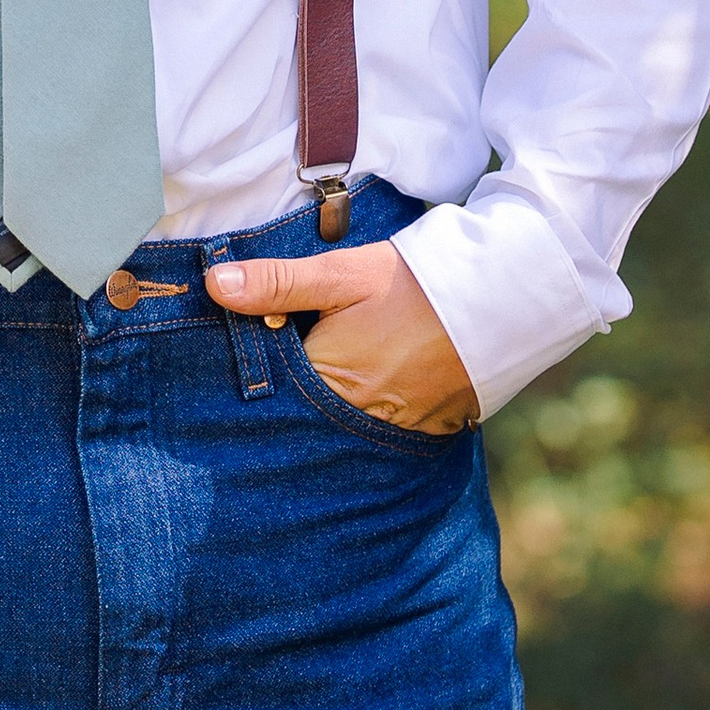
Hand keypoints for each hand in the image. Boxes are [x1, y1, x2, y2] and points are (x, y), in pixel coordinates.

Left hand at [206, 240, 477, 435]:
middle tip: (276, 359)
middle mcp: (355, 421)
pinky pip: (368, 433)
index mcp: (329, 383)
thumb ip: (278, 283)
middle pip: (298, 417)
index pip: (267, 393)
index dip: (252, 370)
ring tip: (317, 370)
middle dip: (282, 396)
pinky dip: (354, 414)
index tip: (237, 347)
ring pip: (331, 427)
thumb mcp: (342, 274)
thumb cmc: (412, 284)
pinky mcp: (417, 435)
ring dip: (317, 407)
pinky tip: (353, 386)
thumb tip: (212, 286)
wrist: (498, 302)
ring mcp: (390, 435)